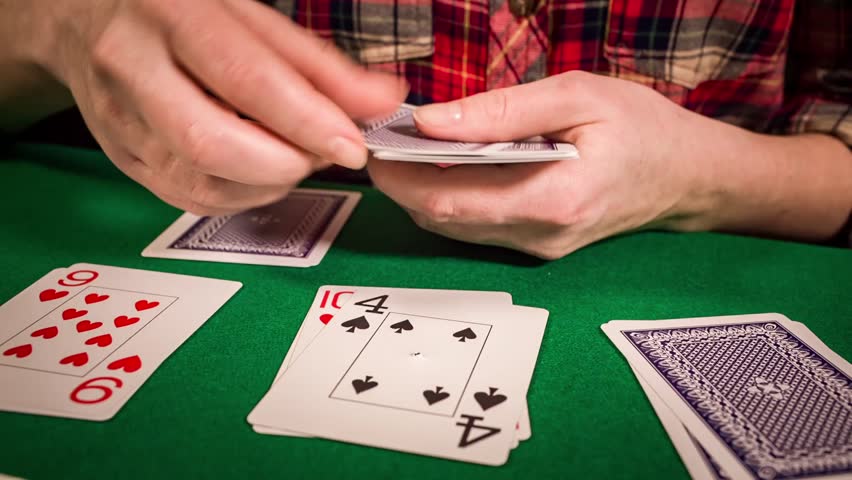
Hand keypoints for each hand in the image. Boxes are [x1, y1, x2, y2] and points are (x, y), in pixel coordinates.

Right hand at [40, 0, 406, 214]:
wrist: (85, 18)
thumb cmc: (180, 13)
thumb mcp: (251, 17)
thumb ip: (319, 64)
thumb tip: (384, 102)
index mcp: (172, 14)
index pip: (246, 80)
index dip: (307, 121)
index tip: (353, 144)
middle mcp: (134, 68)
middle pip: (214, 144)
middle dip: (288, 162)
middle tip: (326, 151)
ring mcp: (121, 121)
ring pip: (204, 183)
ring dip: (271, 183)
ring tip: (295, 153)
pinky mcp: (123, 159)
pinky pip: (192, 200)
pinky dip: (244, 196)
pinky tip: (261, 170)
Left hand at [368, 71, 720, 258]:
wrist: (687, 176)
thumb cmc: (642, 129)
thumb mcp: (578, 98)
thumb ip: (502, 112)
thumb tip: (433, 122)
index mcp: (553, 200)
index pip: (451, 201)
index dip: (401, 177)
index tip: (372, 146)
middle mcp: (540, 237)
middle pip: (444, 218)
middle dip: (402, 182)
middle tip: (380, 141)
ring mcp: (537, 248)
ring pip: (455, 226)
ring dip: (422, 189)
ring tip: (405, 148)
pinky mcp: (536, 246)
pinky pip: (477, 226)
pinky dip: (450, 196)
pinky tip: (444, 164)